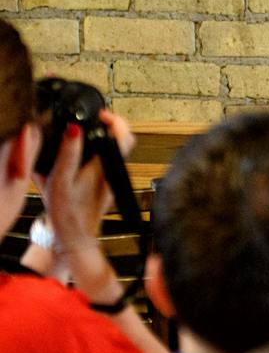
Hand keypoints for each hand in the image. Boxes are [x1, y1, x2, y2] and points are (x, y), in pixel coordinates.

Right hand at [38, 109, 132, 251]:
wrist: (76, 239)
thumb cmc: (68, 214)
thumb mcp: (61, 181)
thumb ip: (68, 154)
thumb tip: (74, 129)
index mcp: (105, 165)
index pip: (123, 134)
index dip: (114, 119)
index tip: (99, 113)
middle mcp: (113, 170)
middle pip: (122, 139)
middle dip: (109, 126)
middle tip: (92, 121)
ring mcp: (111, 177)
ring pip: (114, 150)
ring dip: (102, 139)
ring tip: (83, 135)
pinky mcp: (106, 184)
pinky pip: (105, 161)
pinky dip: (96, 153)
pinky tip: (81, 156)